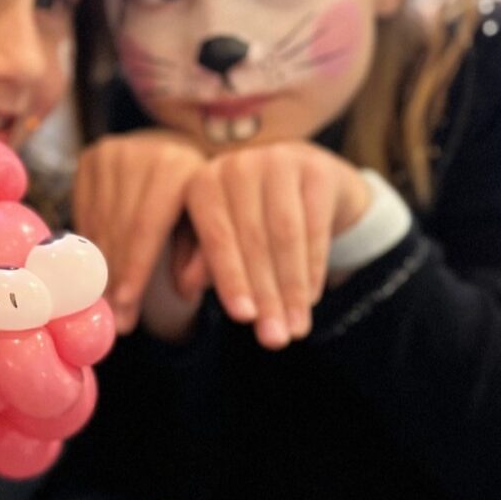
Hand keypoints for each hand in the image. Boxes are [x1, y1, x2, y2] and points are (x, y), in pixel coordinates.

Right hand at [74, 131, 206, 332]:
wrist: (180, 149)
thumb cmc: (200, 199)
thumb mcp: (213, 223)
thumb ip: (203, 255)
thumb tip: (186, 292)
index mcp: (179, 167)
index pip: (147, 227)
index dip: (135, 267)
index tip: (124, 304)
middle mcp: (142, 153)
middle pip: (120, 226)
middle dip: (117, 276)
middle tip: (115, 317)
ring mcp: (113, 153)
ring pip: (100, 221)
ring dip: (100, 265)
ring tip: (104, 301)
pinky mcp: (92, 157)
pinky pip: (85, 211)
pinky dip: (90, 243)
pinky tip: (97, 268)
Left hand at [182, 142, 370, 349]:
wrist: (306, 184)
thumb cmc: (251, 220)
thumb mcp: (223, 240)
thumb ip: (202, 262)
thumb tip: (183, 288)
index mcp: (202, 182)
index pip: (215, 237)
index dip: (228, 278)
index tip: (241, 318)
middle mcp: (236, 165)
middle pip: (252, 240)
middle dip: (264, 294)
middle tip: (273, 339)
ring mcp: (277, 160)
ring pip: (285, 236)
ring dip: (291, 288)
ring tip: (295, 330)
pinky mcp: (316, 168)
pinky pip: (315, 227)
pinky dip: (313, 267)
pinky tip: (312, 299)